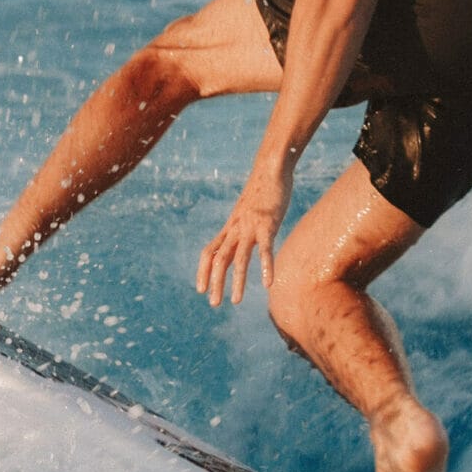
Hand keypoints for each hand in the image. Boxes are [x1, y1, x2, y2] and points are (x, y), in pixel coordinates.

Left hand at [196, 166, 292, 306]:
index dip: (202, 271)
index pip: (209, 252)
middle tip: (214, 304)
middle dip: (215, 283)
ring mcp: (250, 227)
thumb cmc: (260, 192)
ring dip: (237, 282)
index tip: (200, 290)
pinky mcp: (267, 224)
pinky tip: (268, 284)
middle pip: (219, 259)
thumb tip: (241, 240)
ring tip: (236, 301)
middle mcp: (236, 229)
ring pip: (240, 259)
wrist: (270, 168)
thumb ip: (244, 227)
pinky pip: (265, 249)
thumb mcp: (247, 213)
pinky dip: (266, 266)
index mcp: (230, 228)